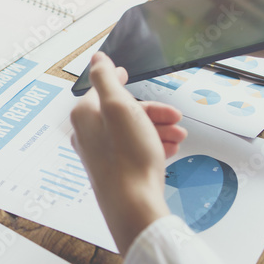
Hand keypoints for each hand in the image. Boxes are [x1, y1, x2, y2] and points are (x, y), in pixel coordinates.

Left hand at [70, 53, 187, 254]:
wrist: (134, 205)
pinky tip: (171, 149)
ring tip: (179, 136)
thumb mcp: (119, 107)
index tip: (128, 73)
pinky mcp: (116, 171)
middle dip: (153, 111)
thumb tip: (97, 58)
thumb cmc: (128, 157)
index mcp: (85, 116)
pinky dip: (154, 146)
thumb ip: (106, 78)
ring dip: (159, 129)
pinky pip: (137, 150)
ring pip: (133, 131)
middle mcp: (88, 135)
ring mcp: (101, 155)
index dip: (119, 80)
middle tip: (176, 117)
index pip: (103, 89)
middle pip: (123, 112)